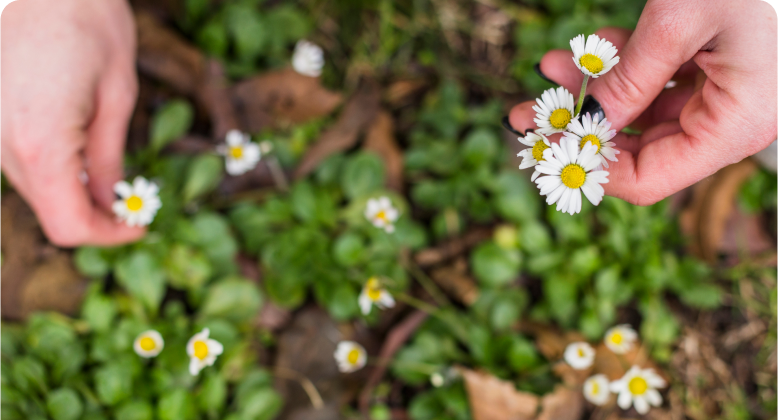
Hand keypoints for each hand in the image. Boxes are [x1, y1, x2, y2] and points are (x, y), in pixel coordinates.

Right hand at [0, 0, 142, 245]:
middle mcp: (1, 144)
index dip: (107, 237)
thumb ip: (110, 158)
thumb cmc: (88, 21)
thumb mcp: (118, 95)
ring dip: (69, 188)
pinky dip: (48, 163)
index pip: (69, 225)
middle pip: (48, 208)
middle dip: (92, 213)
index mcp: (41, 145)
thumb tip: (112, 202)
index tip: (136, 227)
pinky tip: (73, 141)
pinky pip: (15, 157)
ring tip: (105, 168)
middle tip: (131, 202)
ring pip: (31, 185)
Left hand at [509, 0, 777, 204]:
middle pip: (642, 147)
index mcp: (735, 125)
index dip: (591, 167)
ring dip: (595, 90)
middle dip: (581, 126)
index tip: (545, 146)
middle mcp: (733, 120)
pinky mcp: (721, 68)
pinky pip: (663, 80)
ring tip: (549, 70)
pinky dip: (624, 66)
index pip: (648, 178)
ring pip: (646, 110)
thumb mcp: (679, 22)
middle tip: (528, 113)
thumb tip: (585, 122)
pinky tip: (586, 50)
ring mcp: (728, 93)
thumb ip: (630, 79)